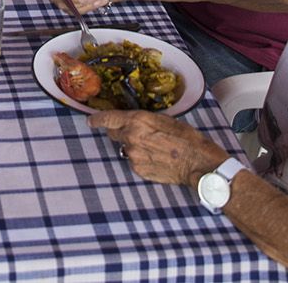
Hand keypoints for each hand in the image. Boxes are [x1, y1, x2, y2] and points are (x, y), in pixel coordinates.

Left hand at [90, 110, 224, 188]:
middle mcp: (131, 137)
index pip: (108, 119)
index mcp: (137, 120)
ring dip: (133, 146)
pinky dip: (140, 159)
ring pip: (124, 148)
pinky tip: (156, 159)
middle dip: (119, 132)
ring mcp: (133, 155)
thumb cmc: (187, 138)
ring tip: (153, 148)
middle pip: (113, 133)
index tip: (90, 121)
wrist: (197, 163)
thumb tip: (133, 122)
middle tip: (134, 133)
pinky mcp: (138, 170)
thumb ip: (144, 121)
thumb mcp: (165, 120)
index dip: (97, 119)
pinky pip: (133, 161)